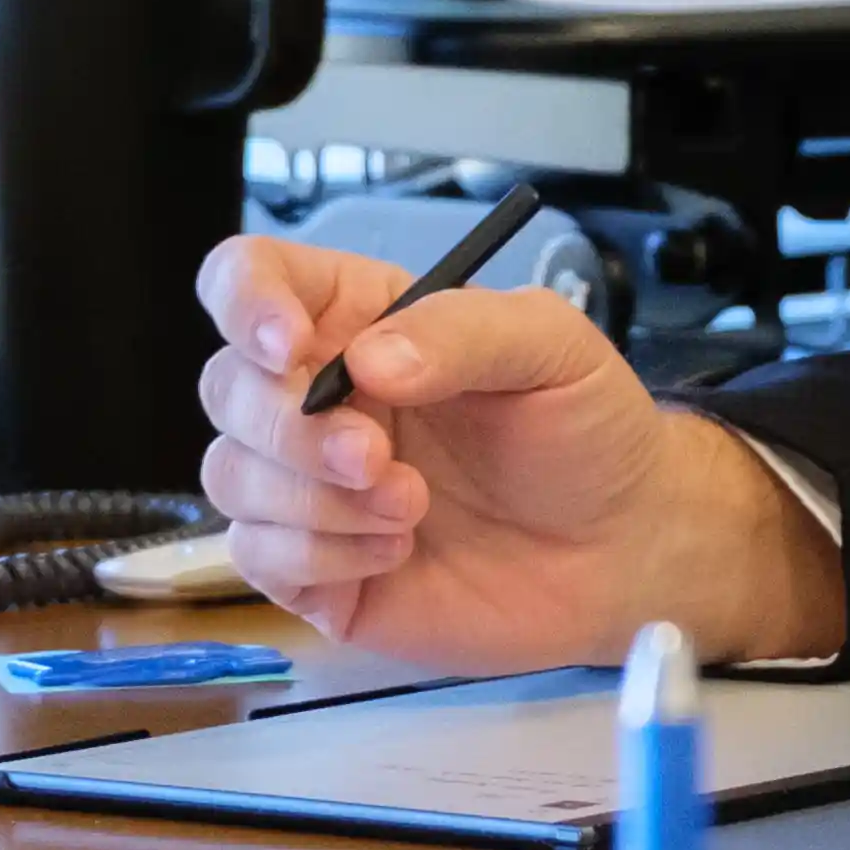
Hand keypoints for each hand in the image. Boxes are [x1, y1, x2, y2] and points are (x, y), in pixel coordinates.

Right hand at [192, 233, 842, 672]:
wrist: (624, 549)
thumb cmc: (587, 431)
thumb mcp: (552, 347)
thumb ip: (462, 332)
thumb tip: (367, 360)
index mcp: (358, 320)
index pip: (249, 280)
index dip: (245, 303)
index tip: (289, 345)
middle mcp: (318, 396)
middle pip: (226, 387)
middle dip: (290, 428)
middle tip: (377, 456)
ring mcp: (309, 486)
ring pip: (230, 475)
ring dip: (313, 499)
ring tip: (411, 509)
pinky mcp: (315, 568)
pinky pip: (258, 556)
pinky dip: (320, 555)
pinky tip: (395, 550)